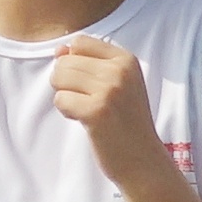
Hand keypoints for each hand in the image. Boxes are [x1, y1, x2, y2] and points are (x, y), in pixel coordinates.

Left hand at [50, 34, 170, 193]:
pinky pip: (60, 100)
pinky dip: (67, 112)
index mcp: (126, 59)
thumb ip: (87, 63)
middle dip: (66, 82)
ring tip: (87, 110)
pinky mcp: (96, 111)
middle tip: (88, 101)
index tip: (90, 83)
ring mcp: (109, 90)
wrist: (142, 159)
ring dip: (66, 96)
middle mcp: (119, 71)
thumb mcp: (116, 84)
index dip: (74, 62)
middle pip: (65, 60)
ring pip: (59, 78)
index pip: (79, 42)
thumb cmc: (125, 121)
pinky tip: (86, 121)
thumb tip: (58, 50)